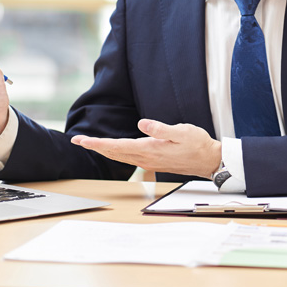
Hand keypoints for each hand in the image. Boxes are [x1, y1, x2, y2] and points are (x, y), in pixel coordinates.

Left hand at [71, 119, 220, 177]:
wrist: (209, 160)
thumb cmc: (197, 143)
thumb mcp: (182, 131)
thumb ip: (160, 129)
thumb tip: (142, 124)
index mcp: (149, 149)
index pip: (117, 146)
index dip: (97, 143)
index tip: (82, 140)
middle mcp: (145, 158)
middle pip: (114, 153)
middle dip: (94, 146)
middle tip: (77, 140)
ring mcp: (148, 162)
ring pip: (119, 157)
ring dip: (103, 150)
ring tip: (90, 143)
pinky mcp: (152, 161)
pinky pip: (128, 158)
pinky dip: (115, 153)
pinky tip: (112, 150)